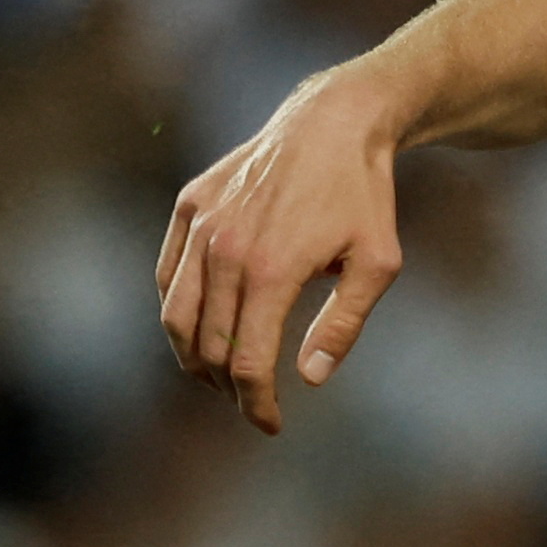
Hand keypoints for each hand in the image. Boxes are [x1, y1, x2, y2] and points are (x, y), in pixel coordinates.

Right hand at [155, 75, 404, 432]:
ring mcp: (200, 226)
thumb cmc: (363, 195)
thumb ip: (343, 325)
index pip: (247, 363)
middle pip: (208, 348)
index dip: (256, 405)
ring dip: (193, 357)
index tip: (270, 424)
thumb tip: (309, 378)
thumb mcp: (378, 263)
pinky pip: (168, 275)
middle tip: (249, 401)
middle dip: (227, 387)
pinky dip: (178, 310)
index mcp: (273, 271)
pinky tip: (202, 324)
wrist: (332, 122)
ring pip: (175, 316)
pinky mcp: (188, 207)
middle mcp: (226, 250)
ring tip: (218, 374)